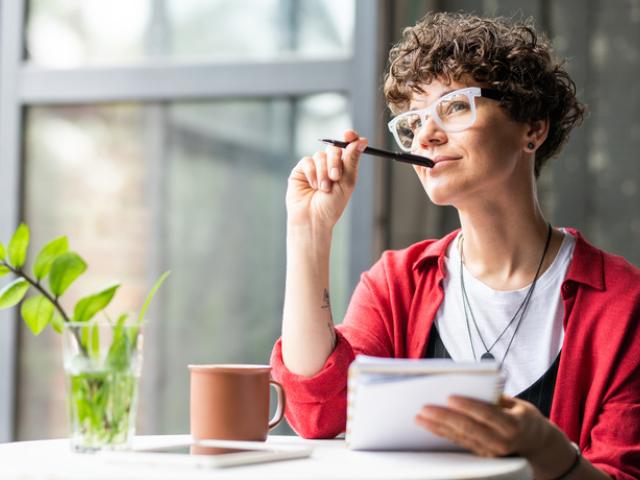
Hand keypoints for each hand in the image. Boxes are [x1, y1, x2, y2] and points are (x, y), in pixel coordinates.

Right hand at [286, 130, 366, 230]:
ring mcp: (315, 167)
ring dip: (323, 172)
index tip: (349, 135)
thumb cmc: (331, 205)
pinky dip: (312, 173)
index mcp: (345, 168)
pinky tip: (313, 186)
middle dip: (335, 162)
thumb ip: (352, 160)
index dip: (350, 138)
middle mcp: (330, 165)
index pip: (348, 146)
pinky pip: (307, 161)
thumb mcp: (347, 182)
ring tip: (323, 188)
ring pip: (320, 155)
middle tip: (336, 177)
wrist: (313, 219)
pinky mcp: (301, 170)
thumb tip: (362, 140)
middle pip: (334, 149)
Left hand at [416, 395, 555, 458]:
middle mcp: (502, 442)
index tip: (450, 397)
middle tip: (425, 408)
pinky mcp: (481, 456)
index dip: (468, 406)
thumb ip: (496, 396)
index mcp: (513, 426)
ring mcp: (491, 452)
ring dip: (437, 427)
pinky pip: (459, 444)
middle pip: (469, 429)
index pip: (487, 414)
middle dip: (445, 418)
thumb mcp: (517, 404)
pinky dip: (442, 434)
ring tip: (419, 417)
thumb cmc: (523, 417)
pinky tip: (429, 427)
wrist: (536, 445)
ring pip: (460, 438)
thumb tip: (472, 383)